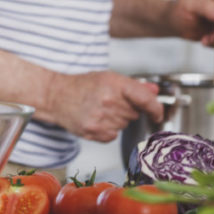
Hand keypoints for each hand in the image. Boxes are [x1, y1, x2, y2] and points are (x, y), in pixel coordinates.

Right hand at [46, 71, 161, 141]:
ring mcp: (102, 118)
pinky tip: (95, 119)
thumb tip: (154, 90)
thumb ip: (133, 86)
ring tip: (99, 109)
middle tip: (109, 101)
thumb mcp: (107, 78)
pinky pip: (113, 135)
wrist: (55, 96)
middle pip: (134, 113)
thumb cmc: (81, 86)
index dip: (156, 108)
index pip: (146, 99)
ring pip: (124, 125)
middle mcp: (109, 101)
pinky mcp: (95, 131)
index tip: (157, 113)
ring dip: (116, 119)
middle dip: (127, 109)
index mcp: (114, 84)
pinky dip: (107, 130)